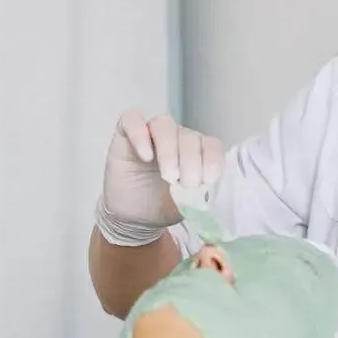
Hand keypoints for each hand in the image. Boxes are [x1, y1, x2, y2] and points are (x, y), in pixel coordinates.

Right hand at [100, 111, 224, 233]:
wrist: (133, 218)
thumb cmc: (163, 206)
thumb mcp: (189, 203)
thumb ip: (203, 193)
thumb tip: (212, 192)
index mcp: (196, 152)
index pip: (211, 144)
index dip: (213, 159)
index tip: (208, 180)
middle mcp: (176, 138)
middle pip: (189, 136)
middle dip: (191, 162)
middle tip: (185, 184)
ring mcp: (150, 133)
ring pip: (164, 125)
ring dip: (169, 150)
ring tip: (168, 176)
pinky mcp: (125, 133)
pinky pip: (132, 120)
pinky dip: (140, 134)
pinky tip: (146, 157)